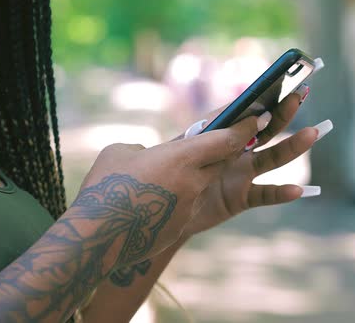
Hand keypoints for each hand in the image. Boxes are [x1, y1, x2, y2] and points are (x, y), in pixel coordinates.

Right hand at [73, 115, 265, 265]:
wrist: (97, 237)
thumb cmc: (104, 187)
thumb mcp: (118, 152)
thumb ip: (141, 149)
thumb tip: (146, 155)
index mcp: (182, 157)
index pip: (226, 139)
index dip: (244, 127)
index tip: (257, 117)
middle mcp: (193, 182)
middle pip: (221, 162)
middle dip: (223, 152)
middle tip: (219, 142)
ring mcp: (189, 207)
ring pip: (200, 186)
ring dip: (190, 179)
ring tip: (161, 180)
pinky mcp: (180, 227)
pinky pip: (184, 206)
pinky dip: (175, 200)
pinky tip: (150, 204)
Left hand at [181, 90, 329, 235]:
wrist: (164, 214)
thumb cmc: (169, 178)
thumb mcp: (188, 155)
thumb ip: (218, 140)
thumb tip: (252, 120)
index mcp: (217, 135)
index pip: (243, 112)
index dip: (261, 98)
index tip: (281, 84)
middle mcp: (233, 151)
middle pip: (263, 130)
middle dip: (282, 113)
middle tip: (301, 95)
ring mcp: (239, 174)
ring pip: (271, 158)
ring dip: (292, 146)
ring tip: (313, 133)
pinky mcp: (241, 198)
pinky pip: (266, 194)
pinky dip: (282, 193)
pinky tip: (298, 190)